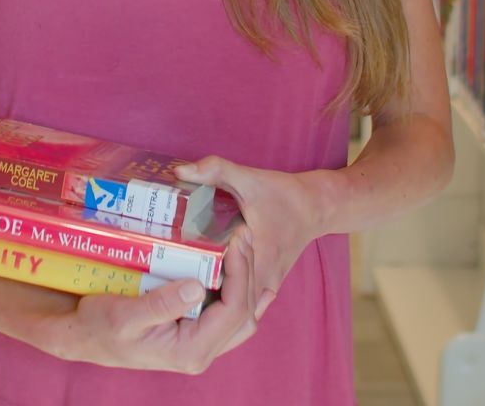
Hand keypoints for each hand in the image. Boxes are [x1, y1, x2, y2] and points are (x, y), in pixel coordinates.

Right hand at [42, 228, 260, 373]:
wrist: (83, 337)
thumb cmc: (99, 327)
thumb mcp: (125, 315)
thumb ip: (161, 305)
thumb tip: (197, 287)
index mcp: (190, 351)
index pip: (232, 312)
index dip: (240, 274)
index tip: (235, 240)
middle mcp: (201, 352)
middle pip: (244, 313)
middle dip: (248, 272)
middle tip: (243, 235)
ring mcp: (199, 344)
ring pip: (241, 316)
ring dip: (246, 281)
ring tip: (244, 246)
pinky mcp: (193, 332)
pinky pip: (227, 316)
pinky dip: (240, 294)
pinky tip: (246, 274)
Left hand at [175, 157, 326, 320]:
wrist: (316, 207)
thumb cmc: (284, 195)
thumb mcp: (249, 179)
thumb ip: (214, 170)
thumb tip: (178, 169)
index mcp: (259, 260)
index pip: (225, 290)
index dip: (197, 292)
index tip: (170, 283)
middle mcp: (265, 282)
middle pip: (229, 310)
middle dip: (199, 307)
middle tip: (168, 296)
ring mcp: (268, 288)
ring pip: (238, 314)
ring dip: (212, 311)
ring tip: (179, 301)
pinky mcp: (267, 287)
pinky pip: (245, 307)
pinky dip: (225, 306)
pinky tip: (202, 300)